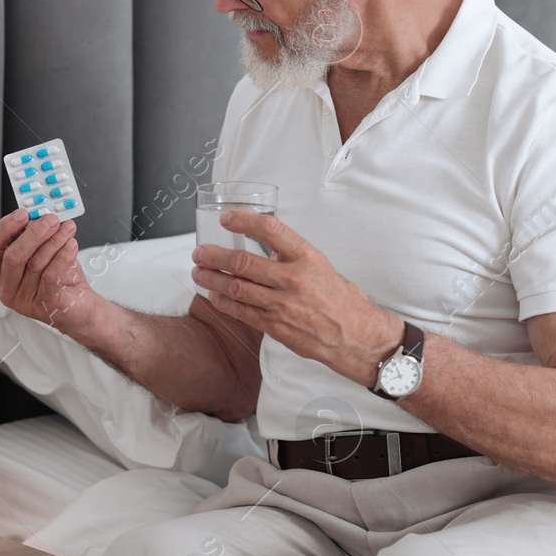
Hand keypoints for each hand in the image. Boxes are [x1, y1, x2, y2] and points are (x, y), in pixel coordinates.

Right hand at [0, 210, 96, 330]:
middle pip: (12, 256)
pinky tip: (71, 245)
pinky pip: (51, 276)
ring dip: (54, 241)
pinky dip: (63, 257)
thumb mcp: (44, 252)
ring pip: (35, 263)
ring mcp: (24, 299)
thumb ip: (38, 236)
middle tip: (51, 219)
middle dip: (33, 234)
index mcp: (1, 270)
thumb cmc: (61, 278)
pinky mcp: (43, 306)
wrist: (81, 307)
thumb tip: (42, 214)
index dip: (5, 227)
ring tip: (67, 229)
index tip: (23, 213)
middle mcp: (8, 286)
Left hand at [191, 209, 403, 385]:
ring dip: (212, 279)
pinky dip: (224, 303)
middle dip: (215, 255)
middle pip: (243, 262)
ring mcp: (283, 304)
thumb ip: (292, 258)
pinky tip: (213, 296)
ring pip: (237, 288)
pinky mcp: (276, 326)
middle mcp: (293, 279)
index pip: (270, 229)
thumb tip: (266, 250)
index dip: (244, 220)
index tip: (226, 218)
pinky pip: (242, 312)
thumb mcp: (321, 267)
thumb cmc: (341, 300)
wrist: (356, 336)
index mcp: (306, 258)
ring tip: (199, 273)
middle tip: (200, 252)